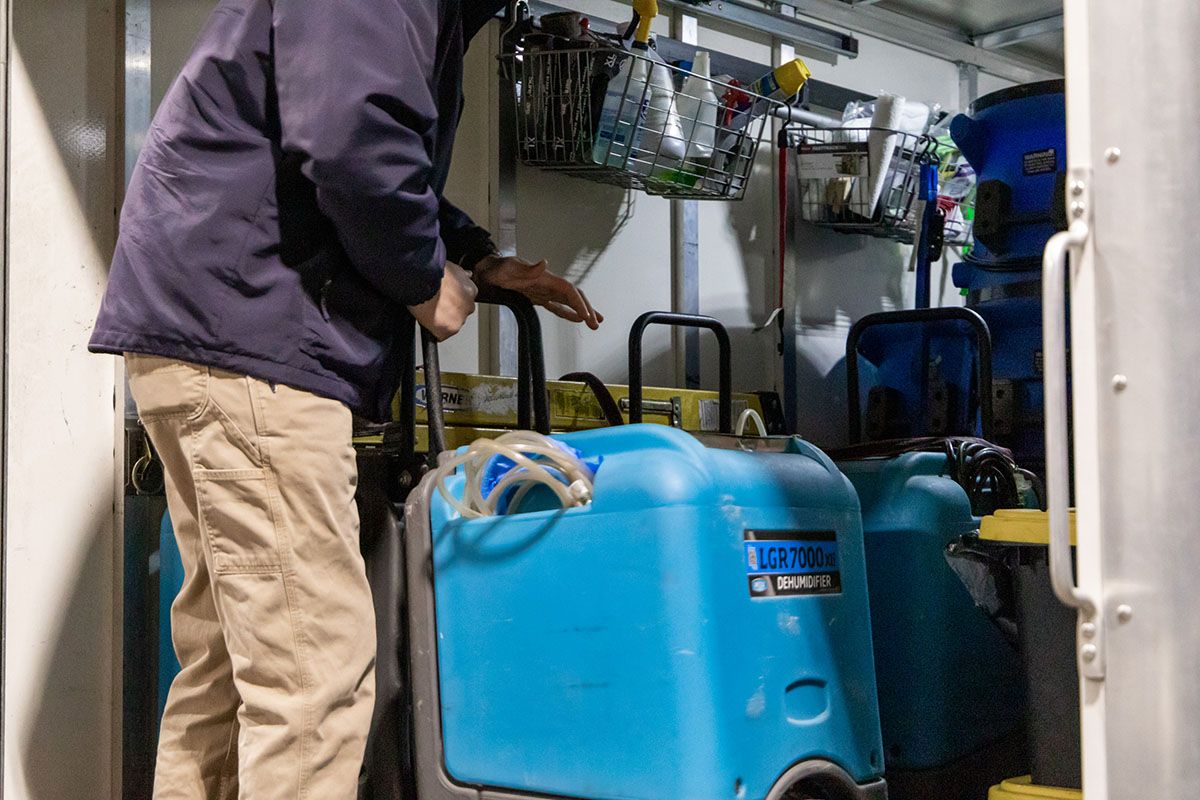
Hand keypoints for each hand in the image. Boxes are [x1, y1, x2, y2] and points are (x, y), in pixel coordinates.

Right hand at [408, 262, 477, 340]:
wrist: (422, 280)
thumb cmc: (433, 272)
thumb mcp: (451, 267)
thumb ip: (461, 274)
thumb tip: (467, 275)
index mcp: (470, 289)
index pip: (465, 300)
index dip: (453, 300)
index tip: (444, 299)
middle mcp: (469, 304)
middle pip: (461, 313)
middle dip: (450, 311)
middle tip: (436, 306)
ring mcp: (460, 317)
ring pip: (453, 324)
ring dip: (443, 321)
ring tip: (430, 312)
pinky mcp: (450, 329)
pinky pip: (442, 335)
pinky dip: (435, 332)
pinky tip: (428, 322)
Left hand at [474, 255, 602, 329]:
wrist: (486, 271)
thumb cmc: (496, 268)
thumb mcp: (508, 267)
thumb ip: (526, 268)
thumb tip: (544, 264)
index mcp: (544, 277)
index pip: (568, 290)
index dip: (579, 302)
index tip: (586, 315)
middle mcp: (547, 284)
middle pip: (573, 296)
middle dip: (586, 309)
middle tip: (596, 324)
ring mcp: (544, 291)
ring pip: (569, 302)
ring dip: (582, 311)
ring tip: (595, 323)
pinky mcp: (538, 298)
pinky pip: (557, 306)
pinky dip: (568, 313)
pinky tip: (577, 319)